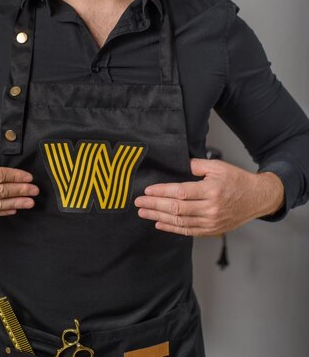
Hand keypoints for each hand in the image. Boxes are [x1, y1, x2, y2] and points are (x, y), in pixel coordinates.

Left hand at [134, 158, 284, 236]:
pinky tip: (159, 223)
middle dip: (155, 205)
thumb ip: (197, 165)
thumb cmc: (237, 180)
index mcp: (211, 191)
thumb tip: (179, 165)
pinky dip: (172, 228)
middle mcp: (210, 209)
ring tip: (144, 212)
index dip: (162, 191)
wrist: (257, 198)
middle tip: (138, 202)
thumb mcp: (218, 166)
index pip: (180, 192)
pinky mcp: (212, 230)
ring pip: (180, 222)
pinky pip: (188, 231)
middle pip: (176, 208)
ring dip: (159, 217)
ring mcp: (211, 222)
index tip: (147, 190)